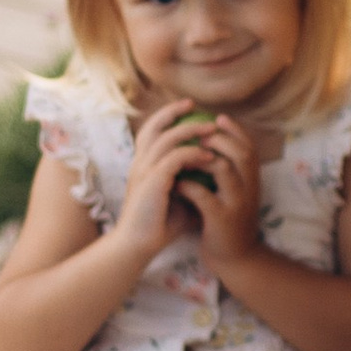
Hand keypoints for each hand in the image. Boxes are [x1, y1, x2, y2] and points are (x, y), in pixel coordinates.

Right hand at [118, 100, 207, 257]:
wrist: (138, 246)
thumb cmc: (159, 226)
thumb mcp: (178, 198)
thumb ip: (190, 182)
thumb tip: (213, 174)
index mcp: (143, 165)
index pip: (151, 131)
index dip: (167, 117)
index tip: (189, 109)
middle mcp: (140, 163)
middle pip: (153, 126)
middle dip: (174, 112)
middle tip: (195, 104)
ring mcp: (143, 171)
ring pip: (166, 139)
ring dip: (190, 131)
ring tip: (211, 129)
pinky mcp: (152, 182)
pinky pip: (174, 158)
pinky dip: (192, 154)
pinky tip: (209, 156)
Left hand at [172, 111, 263, 268]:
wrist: (235, 259)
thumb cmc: (227, 221)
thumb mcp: (234, 194)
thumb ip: (228, 172)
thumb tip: (212, 143)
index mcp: (252, 181)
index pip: (250, 147)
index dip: (236, 130)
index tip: (218, 117)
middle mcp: (250, 189)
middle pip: (242, 153)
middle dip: (220, 139)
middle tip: (200, 134)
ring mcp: (237, 204)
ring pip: (224, 170)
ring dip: (202, 158)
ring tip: (184, 156)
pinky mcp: (221, 220)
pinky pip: (204, 196)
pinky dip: (189, 186)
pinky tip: (177, 183)